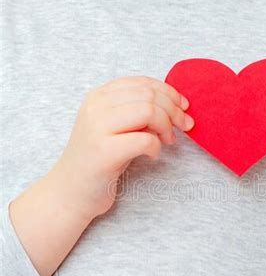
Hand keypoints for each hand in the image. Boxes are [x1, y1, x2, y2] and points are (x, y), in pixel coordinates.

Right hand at [50, 75, 193, 220]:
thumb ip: (135, 111)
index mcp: (98, 97)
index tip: (183, 107)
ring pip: (149, 111)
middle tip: (184, 126)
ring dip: (167, 126)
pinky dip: (156, 147)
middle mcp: (95, 107)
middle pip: (149, 95)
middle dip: (174, 110)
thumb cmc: (99, 161)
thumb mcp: (114, 127)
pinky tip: (152, 155)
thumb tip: (174, 104)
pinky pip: (145, 139)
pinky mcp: (105, 151)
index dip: (169, 92)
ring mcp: (98, 128)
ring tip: (168, 140)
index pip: (142, 83)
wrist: (70, 192)